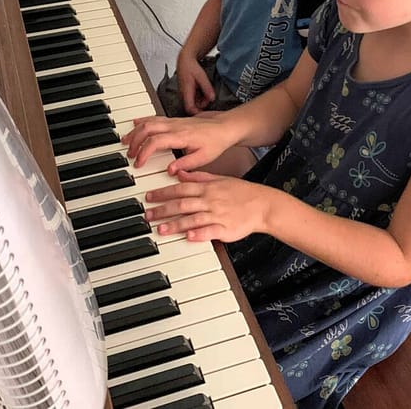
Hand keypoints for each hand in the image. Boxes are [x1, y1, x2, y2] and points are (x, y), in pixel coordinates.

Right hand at [122, 114, 238, 170]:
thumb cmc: (215, 142)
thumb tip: (169, 170)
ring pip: (148, 122)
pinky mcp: (174, 120)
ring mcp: (173, 121)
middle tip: (130, 154)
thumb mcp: (204, 158)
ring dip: (135, 131)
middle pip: (147, 129)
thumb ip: (186, 164)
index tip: (138, 163)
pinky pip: (154, 118)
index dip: (144, 152)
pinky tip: (135, 124)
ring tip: (126, 141)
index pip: (155, 142)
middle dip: (134, 141)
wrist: (224, 127)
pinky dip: (142, 121)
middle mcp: (175, 126)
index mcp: (181, 136)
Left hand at [145, 170, 273, 241]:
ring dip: (176, 224)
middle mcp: (210, 200)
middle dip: (163, 210)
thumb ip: (198, 177)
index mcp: (207, 188)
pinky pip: (210, 231)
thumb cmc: (241, 192)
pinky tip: (188, 237)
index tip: (149, 198)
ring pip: (193, 219)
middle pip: (182, 204)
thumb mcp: (219, 179)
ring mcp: (217, 215)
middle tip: (147, 215)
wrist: (262, 204)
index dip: (163, 193)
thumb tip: (179, 173)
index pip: (180, 189)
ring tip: (161, 229)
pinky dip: (199, 234)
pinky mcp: (226, 229)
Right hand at [176, 51, 214, 114]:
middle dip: (202, 104)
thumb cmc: (191, 67)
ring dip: (201, 100)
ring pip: (193, 103)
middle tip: (208, 96)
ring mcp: (183, 94)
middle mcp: (183, 95)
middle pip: (193, 107)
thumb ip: (207, 89)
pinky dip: (199, 97)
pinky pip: (193, 99)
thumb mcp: (202, 77)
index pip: (189, 108)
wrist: (185, 61)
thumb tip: (212, 98)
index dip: (197, 113)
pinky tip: (201, 89)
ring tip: (205, 90)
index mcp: (186, 91)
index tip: (205, 114)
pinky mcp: (185, 93)